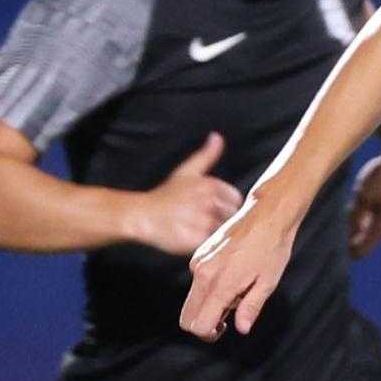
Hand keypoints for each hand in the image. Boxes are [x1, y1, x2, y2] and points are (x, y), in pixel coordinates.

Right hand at [135, 133, 241, 255]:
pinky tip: (195, 238)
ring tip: (197, 229)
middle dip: (221, 219)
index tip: (211, 208)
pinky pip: (213, 244)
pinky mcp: (197, 240)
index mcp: (212, 185)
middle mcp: (210, 203)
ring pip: (224, 231)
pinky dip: (207, 244)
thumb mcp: (187, 171)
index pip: (236, 199)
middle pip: (232, 216)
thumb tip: (217, 136)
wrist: (143, 215)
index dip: (225, 205)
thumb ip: (206, 155)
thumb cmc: (166, 194)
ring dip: (214, 232)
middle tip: (202, 220)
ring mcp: (203, 222)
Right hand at [182, 193, 295, 338]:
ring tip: (237, 288)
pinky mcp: (198, 253)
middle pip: (187, 317)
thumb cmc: (272, 248)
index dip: (209, 334)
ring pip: (192, 300)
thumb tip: (241, 329)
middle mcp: (201, 273)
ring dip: (209, 304)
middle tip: (228, 316)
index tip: (225, 327)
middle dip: (204, 323)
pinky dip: (209, 287)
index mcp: (219, 284)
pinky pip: (196, 282)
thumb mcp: (268, 282)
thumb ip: (251, 308)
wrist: (266, 214)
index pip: (198, 325)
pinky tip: (232, 275)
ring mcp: (197, 262)